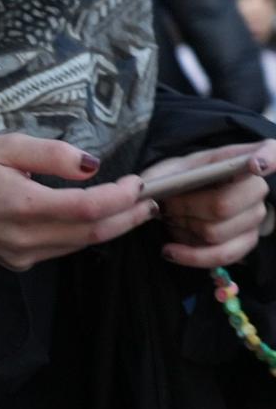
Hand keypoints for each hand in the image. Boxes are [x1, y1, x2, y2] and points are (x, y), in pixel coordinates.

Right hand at [0, 135, 152, 272]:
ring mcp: (21, 254)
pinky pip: (61, 250)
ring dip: (110, 228)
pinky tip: (91, 221)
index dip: (120, 197)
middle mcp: (23, 236)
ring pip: (80, 245)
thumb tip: (91, 166)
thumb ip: (52, 154)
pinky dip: (82, 236)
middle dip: (126, 217)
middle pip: (92, 233)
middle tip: (149, 202)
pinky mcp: (18, 262)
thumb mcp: (9, 146)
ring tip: (131, 209)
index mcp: (22, 204)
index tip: (137, 182)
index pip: (87, 208)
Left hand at [139, 141, 275, 267]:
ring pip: (215, 232)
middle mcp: (256, 187)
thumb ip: (160, 176)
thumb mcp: (166, 169)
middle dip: (184, 209)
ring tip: (170, 220)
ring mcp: (255, 216)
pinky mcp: (246, 242)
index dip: (267, 158)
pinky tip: (170, 250)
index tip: (256, 165)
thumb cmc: (178, 180)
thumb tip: (145, 190)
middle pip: (223, 205)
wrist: (180, 199)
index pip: (269, 152)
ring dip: (183, 229)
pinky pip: (221, 256)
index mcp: (241, 159)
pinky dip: (190, 256)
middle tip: (166, 206)